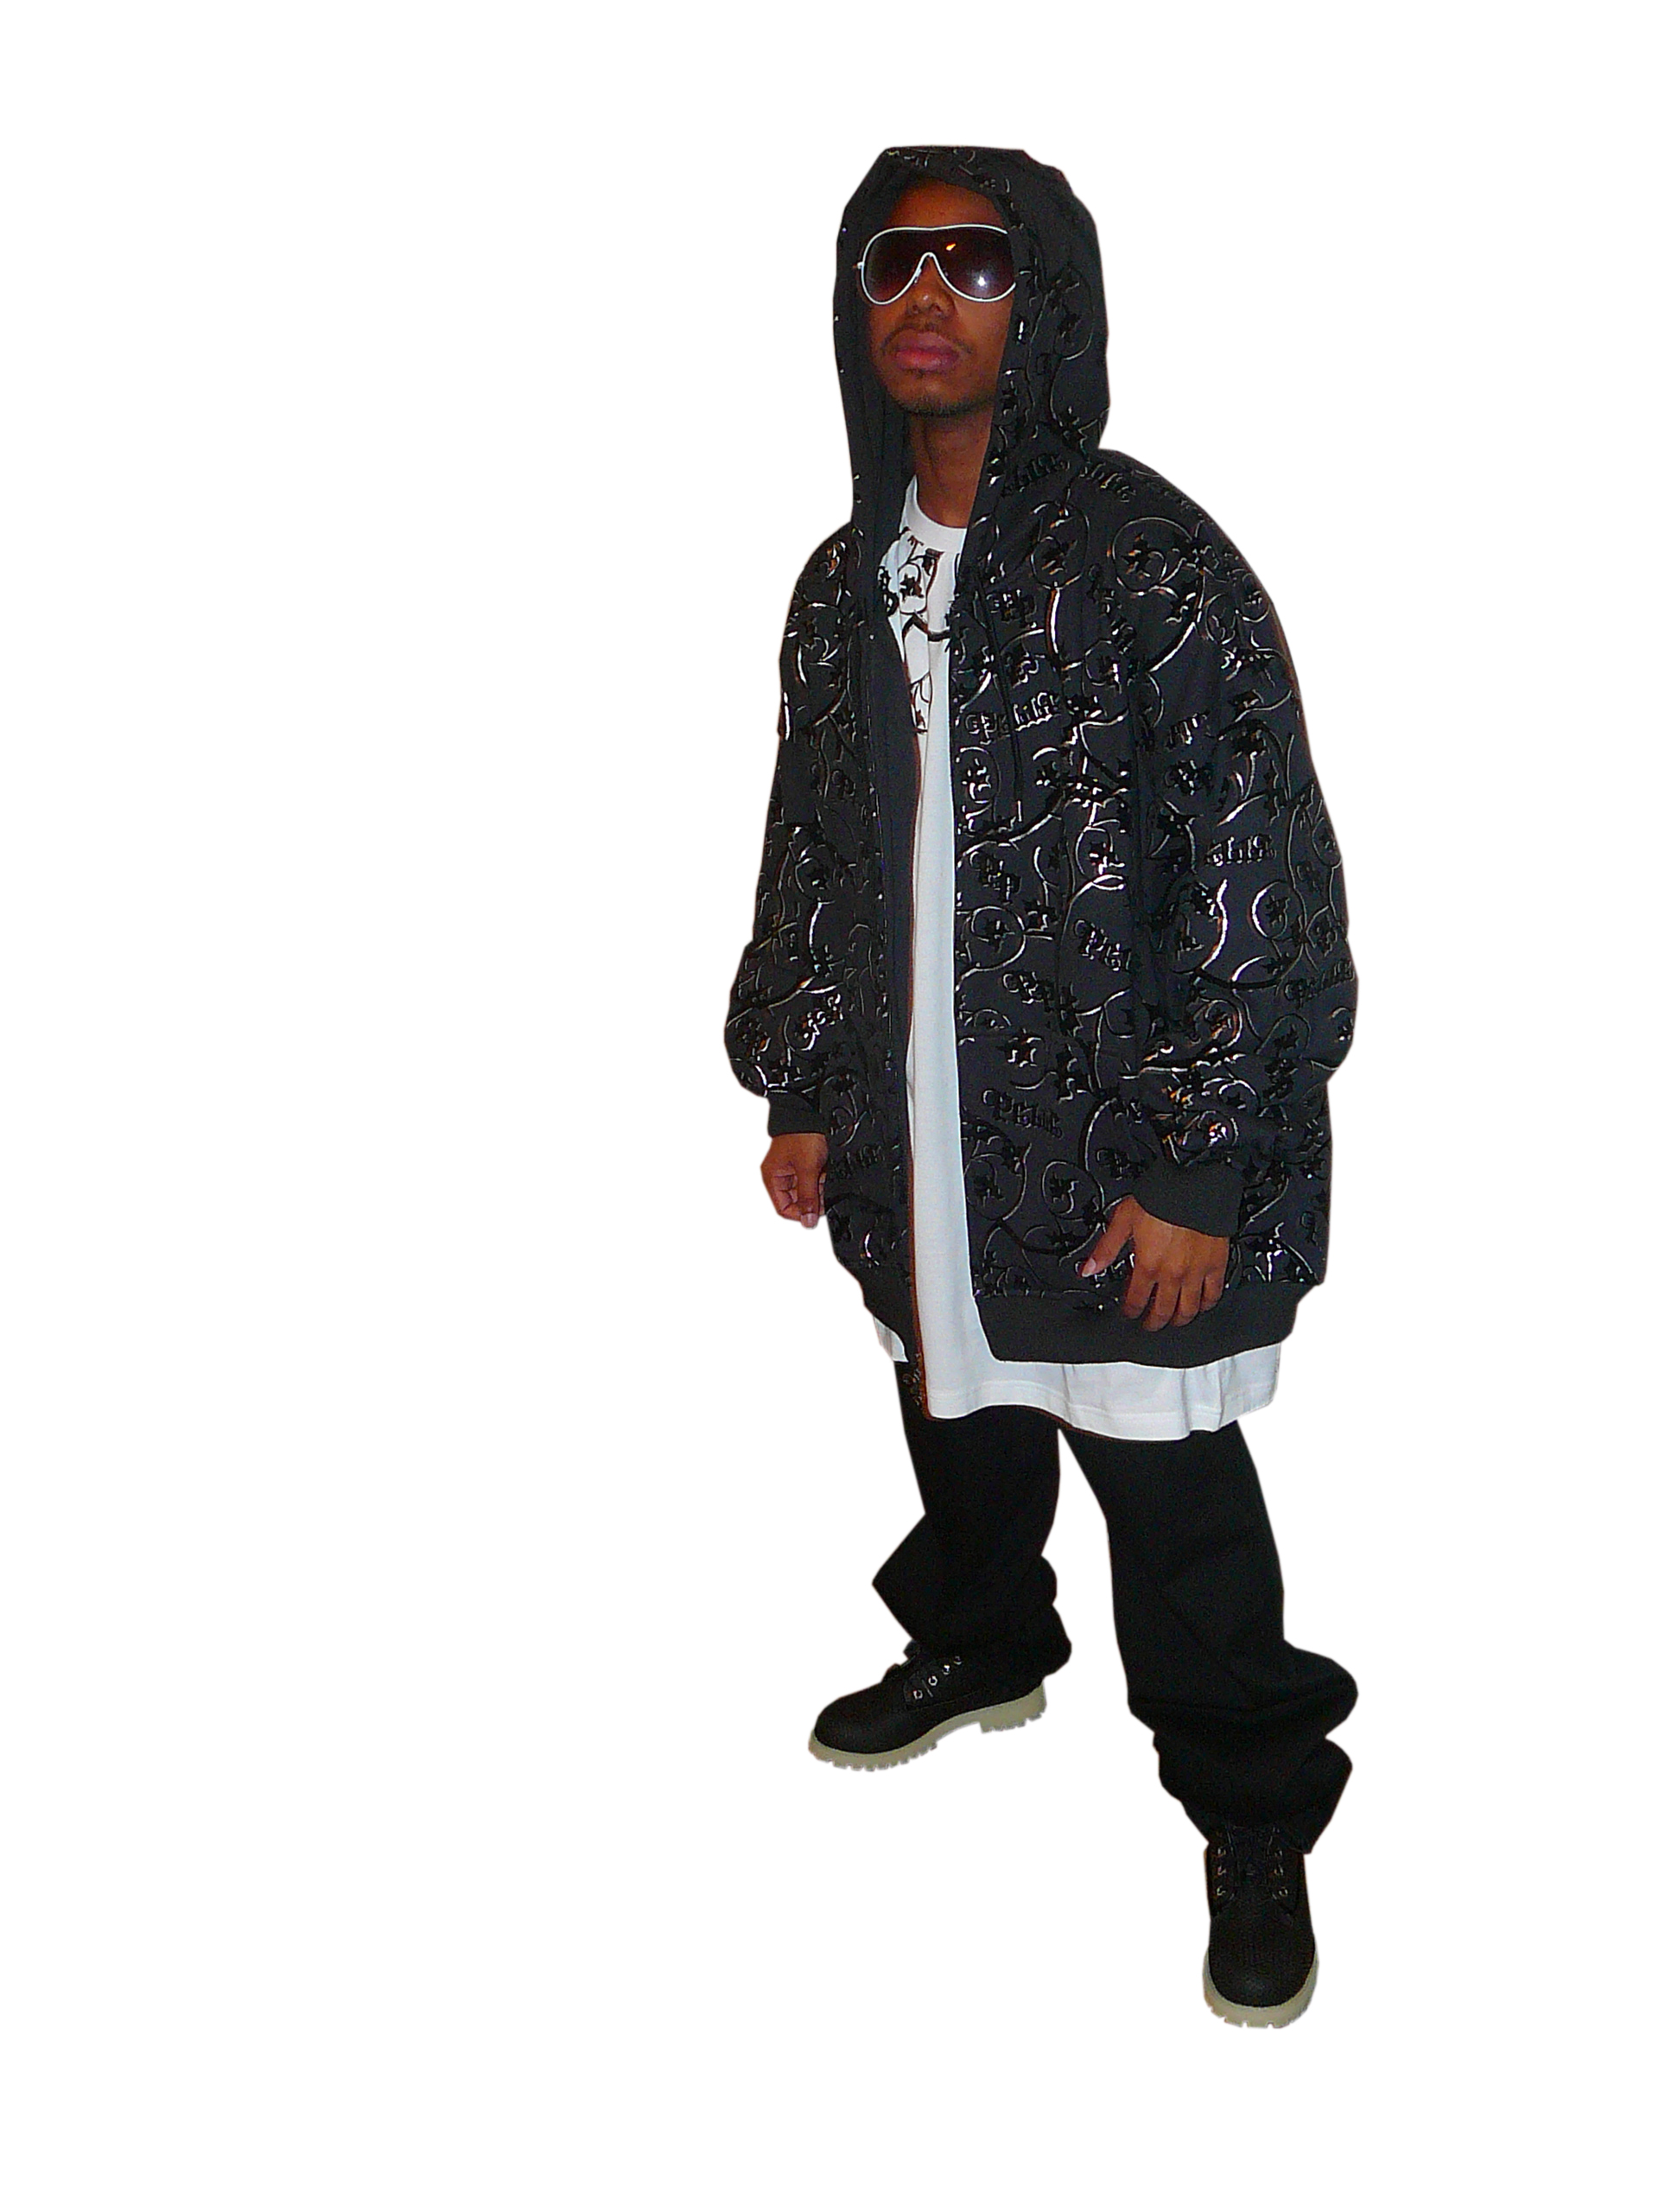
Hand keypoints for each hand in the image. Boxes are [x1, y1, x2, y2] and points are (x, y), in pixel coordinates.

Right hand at [761, 1132, 828, 1228]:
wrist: (812, 1113)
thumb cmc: (801, 1134)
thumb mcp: (807, 1169)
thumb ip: (808, 1197)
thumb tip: (807, 1222)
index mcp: (772, 1178)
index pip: (783, 1209)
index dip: (800, 1213)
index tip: (815, 1211)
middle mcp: (780, 1176)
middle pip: (797, 1201)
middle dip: (812, 1197)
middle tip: (821, 1186)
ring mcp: (793, 1170)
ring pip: (807, 1191)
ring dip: (817, 1186)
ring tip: (822, 1173)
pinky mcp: (804, 1165)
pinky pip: (813, 1180)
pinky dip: (821, 1177)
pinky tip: (823, 1168)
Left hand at [1077, 1196, 1227, 1330]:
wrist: (1195, 1186)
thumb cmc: (1161, 1199)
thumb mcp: (1124, 1220)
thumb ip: (1106, 1248)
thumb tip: (1089, 1268)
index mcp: (1148, 1265)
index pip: (1136, 1299)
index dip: (1130, 1310)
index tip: (1129, 1312)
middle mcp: (1172, 1274)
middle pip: (1162, 1311)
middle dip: (1153, 1322)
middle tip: (1150, 1325)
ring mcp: (1196, 1272)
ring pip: (1188, 1309)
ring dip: (1180, 1319)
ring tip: (1174, 1321)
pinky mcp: (1216, 1265)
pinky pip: (1213, 1294)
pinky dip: (1206, 1304)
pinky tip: (1202, 1305)